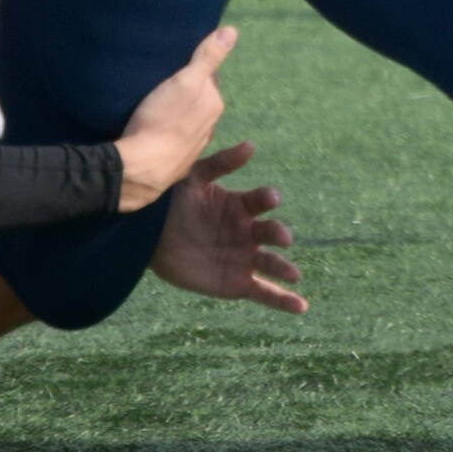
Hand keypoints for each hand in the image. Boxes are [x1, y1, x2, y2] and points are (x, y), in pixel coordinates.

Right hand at [115, 26, 234, 210]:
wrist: (141, 169)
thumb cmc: (161, 120)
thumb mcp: (184, 82)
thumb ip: (208, 58)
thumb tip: (232, 31)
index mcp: (214, 104)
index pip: (208, 76)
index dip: (192, 67)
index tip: (176, 63)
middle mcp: (210, 125)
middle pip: (199, 98)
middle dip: (186, 89)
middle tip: (163, 81)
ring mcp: (194, 146)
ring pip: (189, 118)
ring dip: (178, 110)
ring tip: (156, 104)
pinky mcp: (177, 161)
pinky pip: (176, 136)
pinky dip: (170, 129)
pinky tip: (155, 127)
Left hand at [151, 141, 306, 314]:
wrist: (150, 237)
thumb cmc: (173, 201)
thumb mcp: (194, 178)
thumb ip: (221, 163)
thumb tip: (251, 145)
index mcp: (241, 205)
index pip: (261, 200)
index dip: (268, 198)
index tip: (271, 198)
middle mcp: (248, 232)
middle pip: (271, 232)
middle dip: (279, 234)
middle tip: (282, 237)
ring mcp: (244, 259)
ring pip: (272, 264)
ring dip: (284, 268)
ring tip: (293, 274)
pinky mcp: (237, 283)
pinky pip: (265, 292)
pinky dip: (284, 301)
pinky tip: (302, 306)